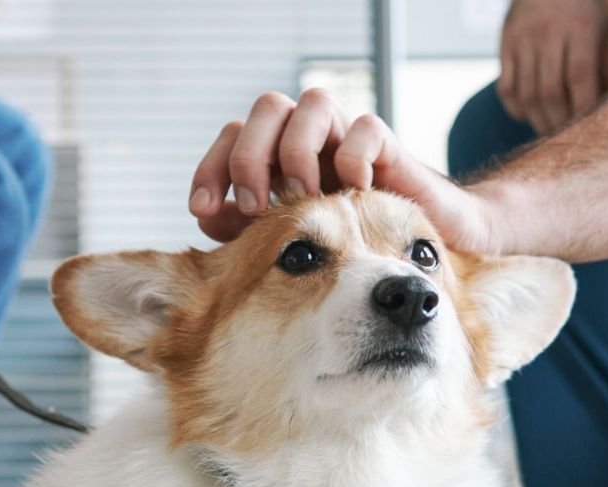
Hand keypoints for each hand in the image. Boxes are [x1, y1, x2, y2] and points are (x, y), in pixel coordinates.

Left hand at [187, 89, 506, 254]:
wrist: (402, 263)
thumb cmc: (335, 253)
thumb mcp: (280, 247)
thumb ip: (243, 230)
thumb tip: (206, 218)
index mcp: (274, 160)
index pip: (231, 139)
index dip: (211, 168)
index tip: (205, 209)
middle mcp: (306, 142)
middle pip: (266, 109)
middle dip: (251, 157)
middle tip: (255, 207)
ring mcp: (347, 142)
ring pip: (313, 103)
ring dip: (298, 150)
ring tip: (302, 198)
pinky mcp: (390, 153)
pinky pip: (367, 130)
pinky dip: (353, 157)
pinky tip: (351, 193)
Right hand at [498, 0, 607, 133]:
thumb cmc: (579, 15)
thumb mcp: (601, 33)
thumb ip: (607, 69)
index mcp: (580, 28)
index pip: (579, 75)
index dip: (582, 106)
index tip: (586, 126)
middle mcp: (548, 34)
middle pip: (549, 91)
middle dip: (558, 121)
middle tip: (565, 135)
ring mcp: (523, 43)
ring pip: (526, 95)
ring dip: (538, 120)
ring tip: (548, 129)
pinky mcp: (504, 50)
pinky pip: (506, 89)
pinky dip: (517, 109)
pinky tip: (529, 113)